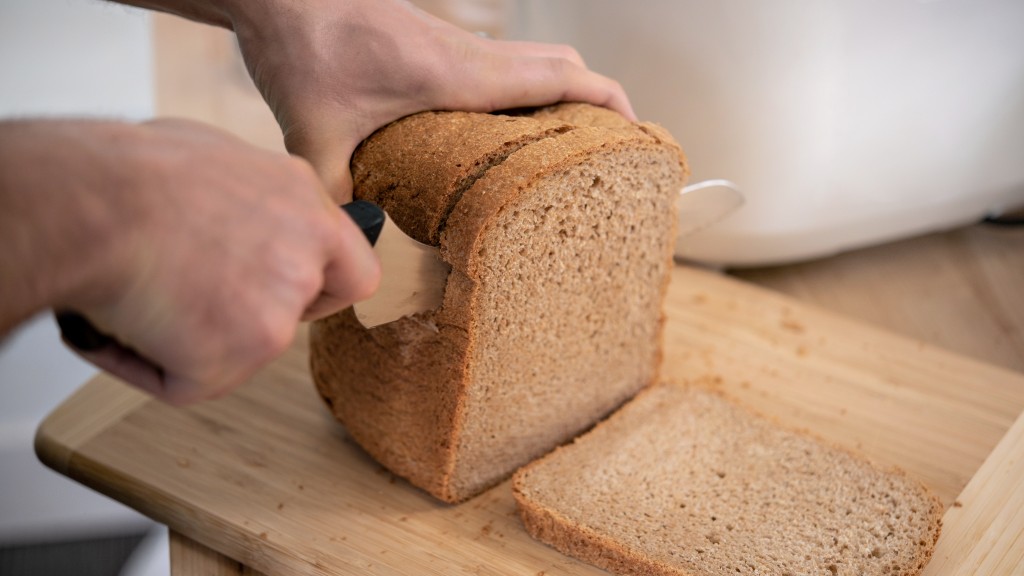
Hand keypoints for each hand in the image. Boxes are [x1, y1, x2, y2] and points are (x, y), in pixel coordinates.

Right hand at [1, 119, 378, 403]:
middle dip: (258, 314)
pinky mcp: (233, 360)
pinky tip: (114, 326)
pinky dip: (146, 364)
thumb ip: (252, 200)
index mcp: (304, 204)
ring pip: (241, 350)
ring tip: (133, 294)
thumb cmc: (131, 170)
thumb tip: (234, 221)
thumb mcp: (217, 157)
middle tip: (201, 301)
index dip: (321, 286)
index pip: (354, 269)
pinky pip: (187, 382)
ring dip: (193, 335)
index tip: (288, 289)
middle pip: (300, 310)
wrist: (90, 200)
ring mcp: (275, 315)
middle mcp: (303, 259)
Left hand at [228, 0, 634, 198]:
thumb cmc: (303, 48)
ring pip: (536, 57)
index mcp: (461, 76)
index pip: (562, 77)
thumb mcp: (314, 136)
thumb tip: (350, 242)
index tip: (636, 137)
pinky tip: (499, 129)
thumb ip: (334, 195)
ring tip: (562, 145)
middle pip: (564, 63)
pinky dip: (525, 86)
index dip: (610, 104)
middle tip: (604, 151)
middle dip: (598, 102)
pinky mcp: (437, 42)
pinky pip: (503, 61)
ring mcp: (457, 43)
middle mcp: (471, 54)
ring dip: (562, 90)